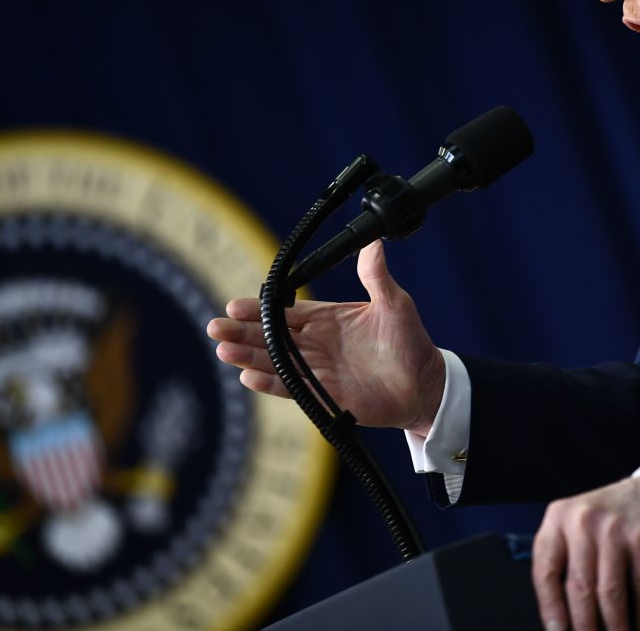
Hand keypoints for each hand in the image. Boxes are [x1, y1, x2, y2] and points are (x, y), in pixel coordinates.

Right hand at [207, 241, 444, 434]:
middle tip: (215, 327)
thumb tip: (374, 243)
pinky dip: (271, 383)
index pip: (286, 312)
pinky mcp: (323, 395)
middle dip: (243, 332)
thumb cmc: (410, 342)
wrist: (424, 385)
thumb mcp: (395, 304)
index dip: (259, 310)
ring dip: (249, 356)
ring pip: (275, 362)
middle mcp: (316, 344)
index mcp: (327, 319)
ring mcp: (317, 370)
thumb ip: (377, 277)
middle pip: (272, 337)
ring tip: (224, 350)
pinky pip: (292, 388)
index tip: (235, 306)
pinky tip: (248, 376)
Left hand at [532, 476, 639, 630]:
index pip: (545, 571)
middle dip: (584, 626)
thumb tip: (560, 614)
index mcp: (559, 518)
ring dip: (614, 626)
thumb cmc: (614, 516)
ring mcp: (615, 530)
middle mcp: (584, 522)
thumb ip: (565, 557)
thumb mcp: (578, 523)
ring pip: (609, 594)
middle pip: (578, 588)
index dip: (550, 608)